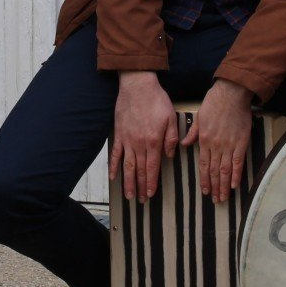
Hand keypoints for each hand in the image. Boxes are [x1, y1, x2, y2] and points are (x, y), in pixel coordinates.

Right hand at [109, 71, 177, 203]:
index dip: (151, 183)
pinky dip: (113, 167)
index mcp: (153, 141)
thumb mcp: (171, 117)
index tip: (150, 194)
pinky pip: (115, 154)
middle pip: (139, 170)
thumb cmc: (156, 100)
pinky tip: (113, 177)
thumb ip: (171, 138)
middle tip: (140, 201)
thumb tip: (169, 155)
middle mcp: (139, 144)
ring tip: (128, 195)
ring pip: (126, 166)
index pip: (152, 167)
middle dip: (140, 187)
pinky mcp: (118, 134)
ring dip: (127, 182)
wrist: (137, 85)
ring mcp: (127, 140)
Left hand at [180, 79, 254, 204]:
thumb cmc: (214, 102)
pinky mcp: (241, 142)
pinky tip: (234, 186)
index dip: (204, 180)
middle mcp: (215, 145)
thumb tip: (184, 145)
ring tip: (223, 198)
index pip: (203, 165)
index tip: (205, 191)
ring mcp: (228, 145)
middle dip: (214, 187)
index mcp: (203, 139)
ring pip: (225, 170)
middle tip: (215, 201)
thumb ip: (192, 133)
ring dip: (223, 186)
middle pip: (214, 171)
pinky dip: (236, 175)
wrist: (231, 93)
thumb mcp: (198, 116)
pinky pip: (238, 162)